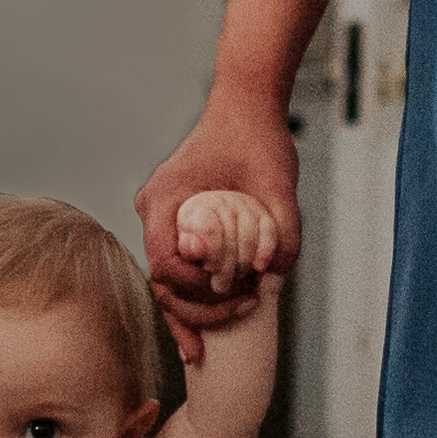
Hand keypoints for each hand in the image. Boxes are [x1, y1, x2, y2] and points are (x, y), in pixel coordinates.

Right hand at [133, 99, 297, 351]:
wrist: (247, 108)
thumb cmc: (258, 138)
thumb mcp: (279, 185)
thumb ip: (282, 233)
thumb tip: (273, 281)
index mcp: (166, 199)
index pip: (167, 263)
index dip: (197, 290)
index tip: (236, 291)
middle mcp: (155, 211)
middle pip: (162, 280)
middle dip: (196, 311)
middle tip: (242, 314)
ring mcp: (163, 218)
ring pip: (167, 280)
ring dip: (193, 310)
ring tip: (226, 328)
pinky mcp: (178, 224)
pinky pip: (179, 267)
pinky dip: (193, 295)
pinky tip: (205, 330)